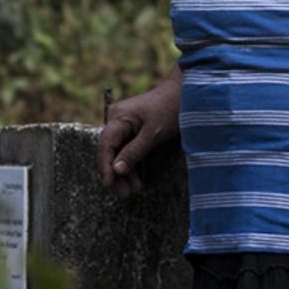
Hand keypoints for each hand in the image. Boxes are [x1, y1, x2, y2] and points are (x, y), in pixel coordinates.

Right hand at [99, 75, 181, 196]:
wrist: (183, 93)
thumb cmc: (169, 110)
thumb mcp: (153, 134)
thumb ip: (134, 152)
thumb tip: (116, 170)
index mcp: (118, 118)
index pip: (105, 146)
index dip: (105, 167)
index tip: (109, 184)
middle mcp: (116, 120)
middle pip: (109, 152)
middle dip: (115, 174)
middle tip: (124, 194)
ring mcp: (123, 125)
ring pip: (117, 153)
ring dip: (124, 173)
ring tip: (133, 191)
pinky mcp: (132, 130)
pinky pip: (126, 150)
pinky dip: (131, 164)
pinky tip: (136, 180)